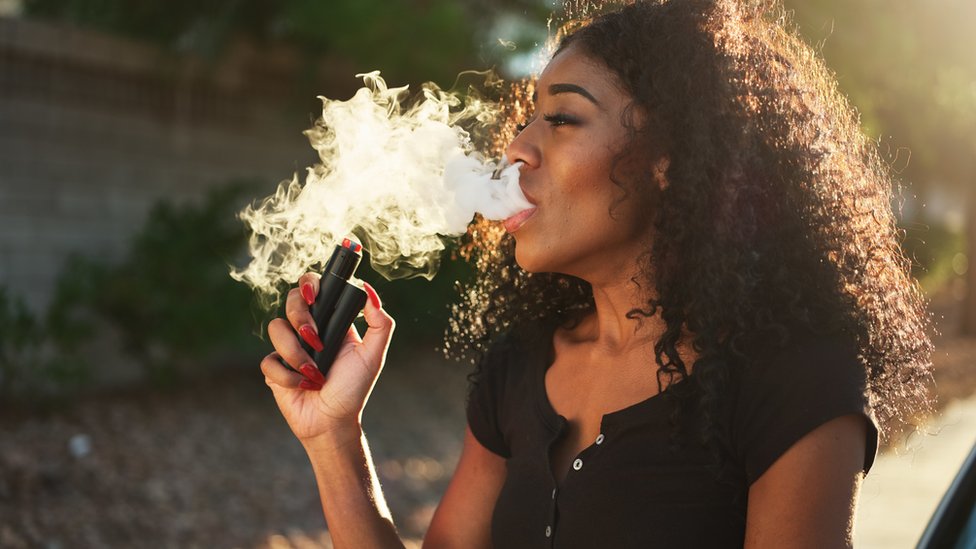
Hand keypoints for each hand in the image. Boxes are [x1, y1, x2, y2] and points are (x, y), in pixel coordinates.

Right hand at [260, 274, 393, 442]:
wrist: (333, 422)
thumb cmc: (353, 389)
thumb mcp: (373, 355)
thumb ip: (380, 323)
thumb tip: (369, 291)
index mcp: (330, 321)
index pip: (315, 288)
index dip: (310, 284)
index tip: (314, 295)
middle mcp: (308, 329)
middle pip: (292, 300)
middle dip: (301, 317)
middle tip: (315, 339)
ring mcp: (289, 347)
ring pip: (277, 328)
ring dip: (296, 353)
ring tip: (314, 373)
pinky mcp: (274, 368)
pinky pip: (269, 360)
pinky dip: (287, 375)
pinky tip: (303, 385)